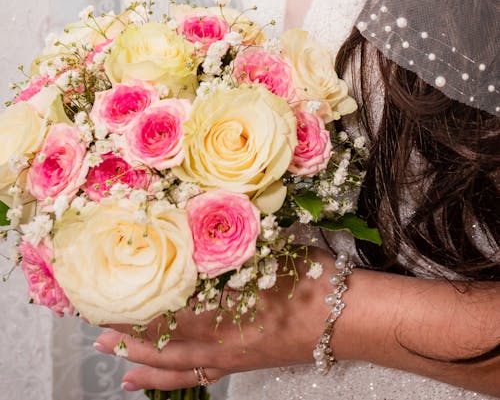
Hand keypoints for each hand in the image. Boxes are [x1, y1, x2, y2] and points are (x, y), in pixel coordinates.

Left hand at [94, 247, 335, 391]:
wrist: (351, 316)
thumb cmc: (315, 280)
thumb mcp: (271, 252)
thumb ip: (232, 245)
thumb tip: (199, 226)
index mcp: (228, 312)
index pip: (170, 313)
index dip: (137, 308)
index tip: (108, 297)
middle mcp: (224, 341)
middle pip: (166, 342)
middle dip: (130, 334)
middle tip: (97, 328)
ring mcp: (233, 356)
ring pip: (178, 365)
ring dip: (143, 360)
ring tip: (113, 356)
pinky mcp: (244, 363)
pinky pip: (200, 376)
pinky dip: (171, 380)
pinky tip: (150, 380)